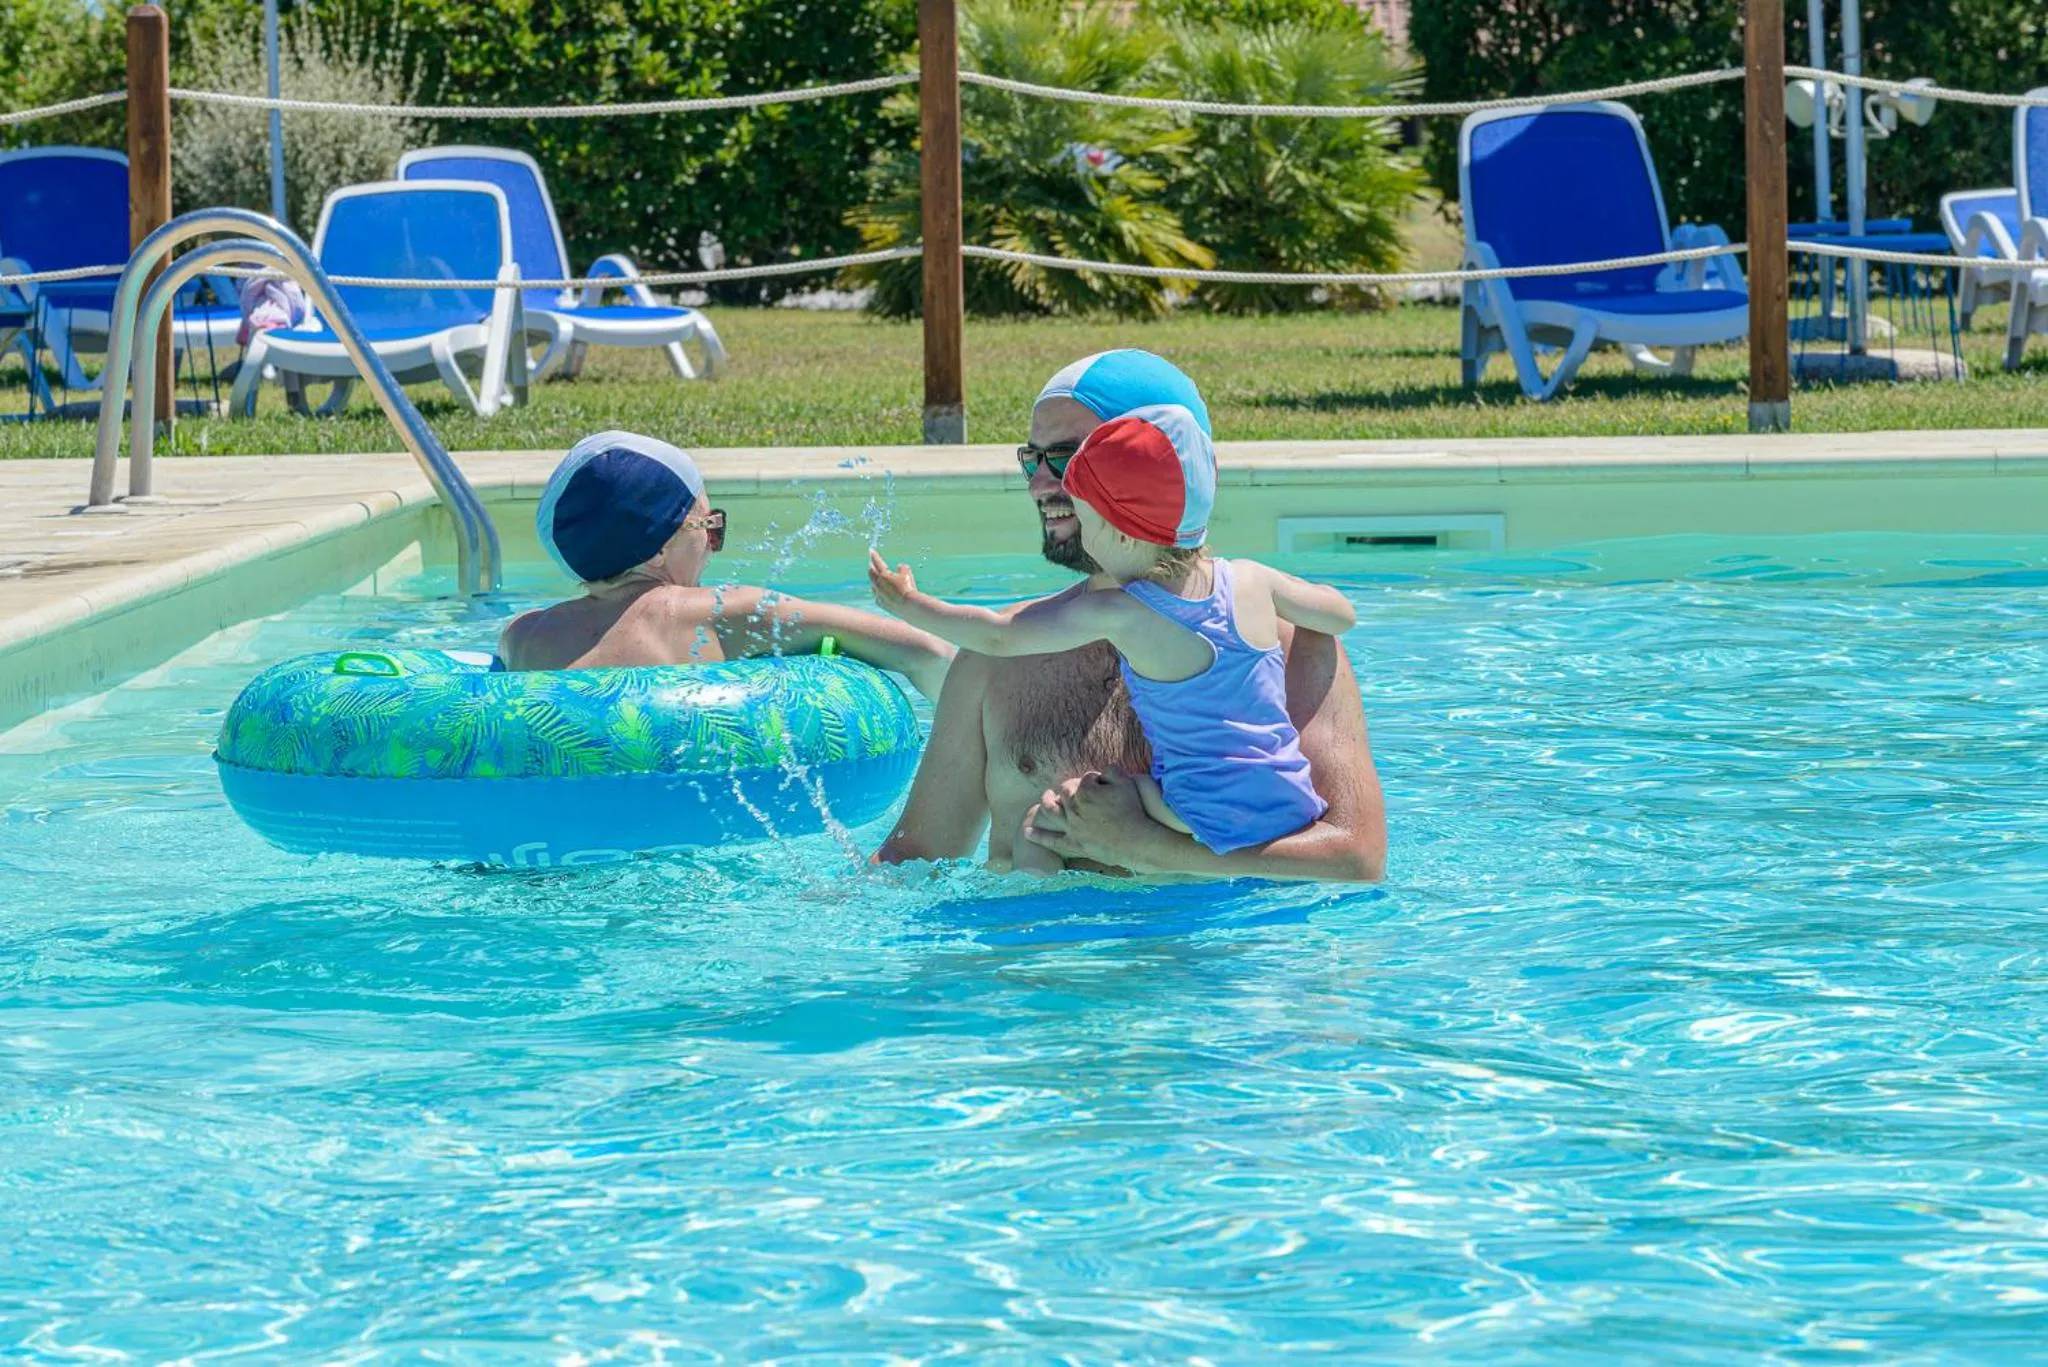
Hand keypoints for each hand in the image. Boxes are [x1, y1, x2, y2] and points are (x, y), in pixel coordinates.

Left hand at [868, 549, 917, 611]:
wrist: (908, 606)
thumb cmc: (908, 587)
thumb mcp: (908, 573)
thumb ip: (902, 568)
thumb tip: (899, 566)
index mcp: (884, 575)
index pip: (877, 562)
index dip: (874, 555)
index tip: (871, 550)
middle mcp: (878, 584)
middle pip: (871, 573)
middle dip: (871, 567)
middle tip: (871, 564)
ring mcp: (878, 594)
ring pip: (873, 585)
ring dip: (873, 580)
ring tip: (874, 577)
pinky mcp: (880, 603)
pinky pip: (876, 596)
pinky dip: (877, 592)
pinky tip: (879, 592)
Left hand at [1021, 769, 1161, 867]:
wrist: (1137, 841)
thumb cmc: (1134, 810)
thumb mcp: (1127, 783)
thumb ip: (1112, 771)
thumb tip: (1102, 770)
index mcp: (1086, 791)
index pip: (1083, 780)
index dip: (1092, 781)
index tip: (1100, 785)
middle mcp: (1074, 808)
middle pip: (1065, 793)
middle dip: (1068, 789)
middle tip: (1072, 788)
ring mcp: (1072, 827)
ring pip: (1051, 811)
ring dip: (1046, 802)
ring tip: (1045, 797)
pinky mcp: (1073, 844)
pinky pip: (1051, 840)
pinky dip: (1038, 836)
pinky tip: (1027, 833)